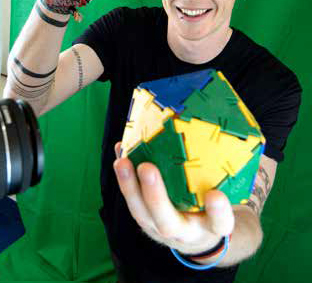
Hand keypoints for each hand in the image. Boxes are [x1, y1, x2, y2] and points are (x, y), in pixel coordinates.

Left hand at [113, 142, 234, 254]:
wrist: (201, 235)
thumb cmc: (215, 207)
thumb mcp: (230, 196)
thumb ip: (232, 173)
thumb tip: (239, 124)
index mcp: (213, 228)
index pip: (220, 225)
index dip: (218, 212)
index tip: (217, 195)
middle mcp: (186, 232)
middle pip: (169, 223)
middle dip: (156, 196)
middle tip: (149, 169)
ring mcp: (162, 228)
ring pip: (142, 215)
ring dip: (129, 187)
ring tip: (123, 161)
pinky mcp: (146, 218)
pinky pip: (131, 200)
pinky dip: (124, 177)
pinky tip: (120, 151)